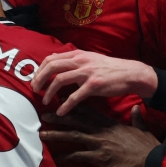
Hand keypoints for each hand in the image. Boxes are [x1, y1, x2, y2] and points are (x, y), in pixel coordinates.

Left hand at [32, 50, 157, 115]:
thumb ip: (73, 60)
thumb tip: (53, 60)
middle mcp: (80, 61)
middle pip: (52, 67)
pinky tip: (60, 112)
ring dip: (49, 92)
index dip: (40, 70)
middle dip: (40, 79)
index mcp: (78, 54)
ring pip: (59, 80)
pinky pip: (74, 96)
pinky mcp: (94, 85)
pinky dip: (65, 105)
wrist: (130, 74)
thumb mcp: (90, 58)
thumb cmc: (109, 69)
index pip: (51, 58)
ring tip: (45, 102)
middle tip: (35, 90)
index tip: (36, 80)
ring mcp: (87, 73)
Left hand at [39, 106, 157, 166]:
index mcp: (110, 123)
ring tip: (42, 134)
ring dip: (56, 134)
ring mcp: (100, 143)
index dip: (73, 106)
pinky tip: (56, 158)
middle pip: (76, 120)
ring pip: (73, 135)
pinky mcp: (100, 158)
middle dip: (58, 117)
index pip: (88, 111)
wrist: (152, 161)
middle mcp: (102, 130)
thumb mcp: (141, 128)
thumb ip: (136, 118)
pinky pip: (79, 156)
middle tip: (43, 115)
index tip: (60, 101)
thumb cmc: (147, 146)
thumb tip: (136, 108)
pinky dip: (66, 157)